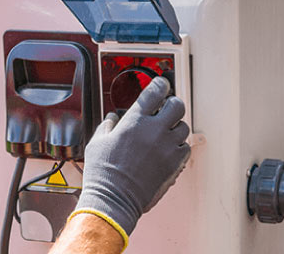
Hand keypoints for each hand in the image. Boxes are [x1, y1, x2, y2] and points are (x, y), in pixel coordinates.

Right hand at [72, 77, 190, 243]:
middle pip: (177, 105)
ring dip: (175, 126)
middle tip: (166, 107)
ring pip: (184, 127)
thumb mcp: (97, 142)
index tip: (160, 84)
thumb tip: (113, 118)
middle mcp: (155, 131)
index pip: (155, 91)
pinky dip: (179, 146)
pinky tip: (168, 149)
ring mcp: (167, 148)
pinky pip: (185, 148)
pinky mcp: (174, 164)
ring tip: (165, 132)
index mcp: (135, 121)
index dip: (160, 84)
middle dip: (172, 103)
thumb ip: (107, 125)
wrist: (114, 199)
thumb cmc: (103, 172)